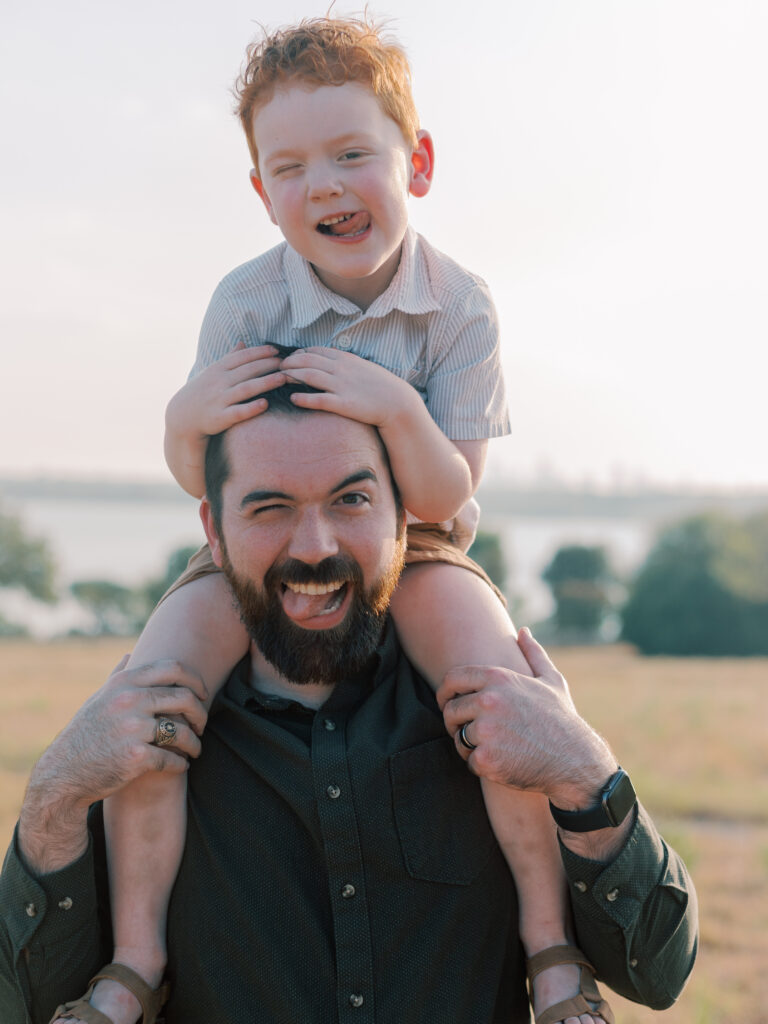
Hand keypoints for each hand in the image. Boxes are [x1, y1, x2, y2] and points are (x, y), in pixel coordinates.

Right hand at [18, 657, 208, 872]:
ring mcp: (133, 728)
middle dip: (200, 713)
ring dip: (194, 743)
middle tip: (201, 725)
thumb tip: (131, 653)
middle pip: (185, 698)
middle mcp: (129, 701)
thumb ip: (118, 676)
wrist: (63, 774)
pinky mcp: (136, 757)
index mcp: (124, 683)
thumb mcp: (98, 699)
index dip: (195, 680)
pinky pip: (172, 759)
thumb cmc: (85, 733)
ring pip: (182, 732)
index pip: (173, 668)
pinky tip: (181, 765)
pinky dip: (181, 764)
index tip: (202, 694)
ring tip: (194, 750)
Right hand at [167, 343, 286, 440]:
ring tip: (283, 378)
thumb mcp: (211, 372)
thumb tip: (242, 343)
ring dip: (265, 382)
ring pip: (246, 389)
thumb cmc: (200, 392)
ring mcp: (219, 400)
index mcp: (218, 369)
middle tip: (287, 363)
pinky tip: (265, 404)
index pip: (242, 357)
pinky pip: (237, 412)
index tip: (276, 350)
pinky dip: (251, 408)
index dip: (260, 352)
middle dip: (268, 365)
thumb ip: (228, 358)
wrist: (181, 417)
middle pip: (247, 370)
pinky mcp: (219, 418)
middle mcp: (219, 382)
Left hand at [279, 347, 418, 427]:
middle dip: (289, 362)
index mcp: (345, 359)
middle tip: (277, 366)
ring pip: (309, 376)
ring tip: (280, 378)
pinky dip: (304, 398)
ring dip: (291, 375)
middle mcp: (341, 369)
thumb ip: (344, 363)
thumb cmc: (380, 386)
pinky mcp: (343, 404)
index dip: (298, 353)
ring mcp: (341, 386)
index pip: (315, 351)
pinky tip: (293, 399)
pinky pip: (319, 399)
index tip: (289, 357)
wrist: (397, 403)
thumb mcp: (362, 367)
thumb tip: (328, 360)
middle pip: (307, 360)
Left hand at [436, 629, 616, 807]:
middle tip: (471, 732)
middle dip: (456, 722)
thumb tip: (523, 631)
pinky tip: (501, 763)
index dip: (445, 692)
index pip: (453, 679)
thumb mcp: (552, 681)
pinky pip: (469, 761)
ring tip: (492, 747)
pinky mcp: (486, 758)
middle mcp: (488, 700)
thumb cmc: (562, 720)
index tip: (448, 702)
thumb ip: (533, 654)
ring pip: (458, 737)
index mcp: (498, 678)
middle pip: (451, 710)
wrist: (575, 761)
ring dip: (469, 745)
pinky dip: (481, 765)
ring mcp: (486, 730)